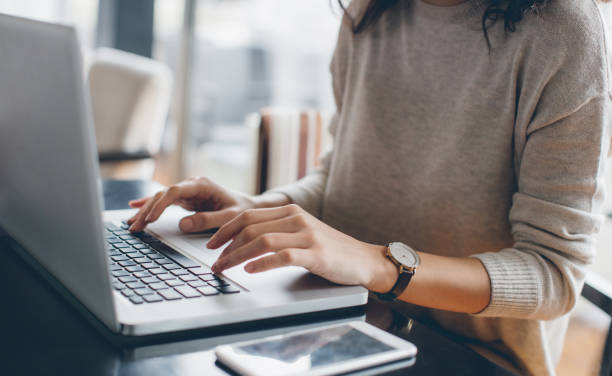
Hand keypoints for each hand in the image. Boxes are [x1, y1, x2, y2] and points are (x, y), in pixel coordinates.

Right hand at [127, 177, 256, 232]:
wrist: (250, 208)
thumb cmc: (242, 211)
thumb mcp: (229, 217)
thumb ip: (208, 220)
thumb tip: (182, 224)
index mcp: (202, 185)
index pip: (175, 191)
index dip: (160, 204)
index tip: (150, 218)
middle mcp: (192, 185)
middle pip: (163, 195)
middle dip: (147, 210)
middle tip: (135, 226)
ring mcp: (188, 191)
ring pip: (161, 198)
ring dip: (145, 210)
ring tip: (131, 224)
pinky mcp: (186, 199)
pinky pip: (164, 202)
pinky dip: (150, 205)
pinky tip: (135, 207)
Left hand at [206, 204, 397, 290]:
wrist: (363, 260)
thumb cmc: (329, 250)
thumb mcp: (301, 232)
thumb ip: (278, 231)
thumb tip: (243, 242)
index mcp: (290, 211)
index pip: (248, 215)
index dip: (225, 229)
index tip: (211, 244)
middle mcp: (297, 219)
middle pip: (250, 226)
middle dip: (225, 245)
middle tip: (213, 262)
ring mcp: (307, 235)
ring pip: (262, 240)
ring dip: (237, 256)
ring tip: (224, 268)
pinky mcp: (316, 254)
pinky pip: (282, 256)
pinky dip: (262, 263)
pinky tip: (249, 270)